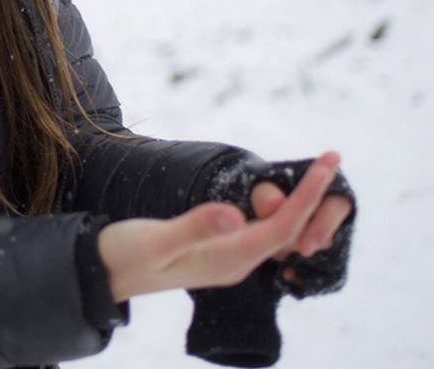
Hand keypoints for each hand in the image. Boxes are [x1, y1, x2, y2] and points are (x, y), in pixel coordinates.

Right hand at [97, 159, 337, 301]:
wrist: (102, 274)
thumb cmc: (125, 254)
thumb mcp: (156, 238)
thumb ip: (195, 226)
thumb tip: (235, 214)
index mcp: (228, 260)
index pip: (283, 227)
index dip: (309, 195)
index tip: (328, 161)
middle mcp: (236, 263)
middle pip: (292, 233)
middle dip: (317, 199)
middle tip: (332, 159)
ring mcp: (228, 259)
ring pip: (279, 232)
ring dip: (301, 204)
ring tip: (316, 170)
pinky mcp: (217, 251)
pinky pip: (262, 231)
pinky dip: (279, 210)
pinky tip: (278, 192)